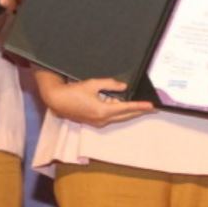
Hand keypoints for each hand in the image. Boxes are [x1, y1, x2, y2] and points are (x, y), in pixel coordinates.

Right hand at [36, 74, 153, 127]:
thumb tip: (123, 87)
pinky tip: (119, 105)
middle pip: (125, 116)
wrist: (57, 101)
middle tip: (150, 108)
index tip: (150, 106)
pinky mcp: (94, 122)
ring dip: (128, 112)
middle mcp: (102, 119)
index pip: (126, 108)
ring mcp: (98, 122)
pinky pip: (110, 117)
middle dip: (138, 111)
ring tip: (138, 106)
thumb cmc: (73, 92)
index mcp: (103, 110)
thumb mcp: (93, 84)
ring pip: (118, 117)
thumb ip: (110, 84)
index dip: (140, 106)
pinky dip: (117, 112)